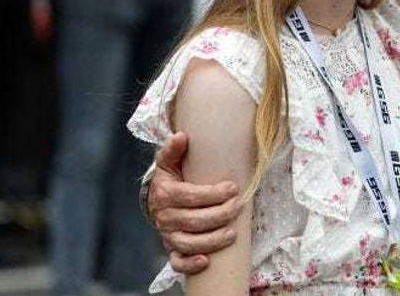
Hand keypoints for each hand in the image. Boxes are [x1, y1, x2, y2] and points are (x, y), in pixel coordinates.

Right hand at [148, 132, 240, 273]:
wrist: (159, 198)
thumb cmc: (173, 177)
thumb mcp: (170, 162)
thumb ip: (174, 149)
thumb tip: (182, 136)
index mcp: (165, 194)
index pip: (190, 196)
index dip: (213, 194)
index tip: (233, 188)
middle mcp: (164, 216)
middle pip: (193, 221)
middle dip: (219, 215)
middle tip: (239, 206)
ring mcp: (168, 234)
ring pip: (188, 243)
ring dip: (211, 240)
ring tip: (232, 233)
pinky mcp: (172, 248)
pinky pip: (177, 262)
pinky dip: (190, 264)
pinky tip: (207, 261)